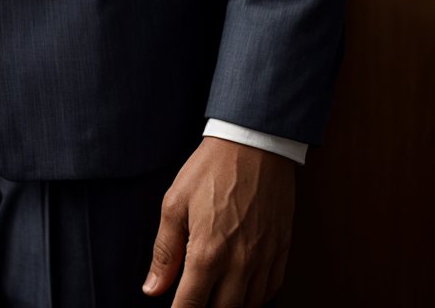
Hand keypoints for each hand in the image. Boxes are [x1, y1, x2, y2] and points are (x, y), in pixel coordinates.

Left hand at [143, 137, 294, 305]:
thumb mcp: (175, 203)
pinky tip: (243, 289)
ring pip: (249, 307)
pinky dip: (256, 298)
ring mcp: (264, 259)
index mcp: (207, 253)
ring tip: (216, 295)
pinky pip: (271, 291)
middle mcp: (239, 263)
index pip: (190, 306)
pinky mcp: (282, 250)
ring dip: (230, 306)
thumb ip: (165, 251)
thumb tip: (152, 289)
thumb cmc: (211, 169)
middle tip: (195, 298)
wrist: (254, 142)